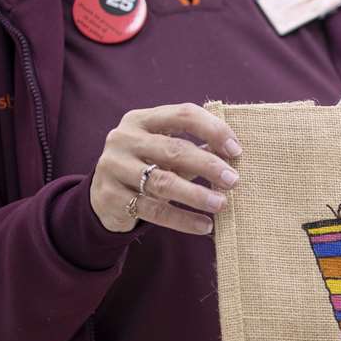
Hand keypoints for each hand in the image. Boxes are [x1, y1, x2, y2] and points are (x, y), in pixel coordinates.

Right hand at [90, 103, 240, 234]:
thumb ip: (194, 149)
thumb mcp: (166, 153)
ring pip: (162, 181)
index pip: (183, 115)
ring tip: (221, 204)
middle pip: (174, 149)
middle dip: (208, 165)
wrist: (104, 197)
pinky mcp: (110, 196)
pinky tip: (204, 225)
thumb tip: (234, 154)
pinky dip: (182, 219)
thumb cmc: (147, 167)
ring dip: (197, 194)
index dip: (213, 130)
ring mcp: (114, 166)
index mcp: (141, 120)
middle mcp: (124, 139)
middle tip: (233, 180)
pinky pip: (153, 210)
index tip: (236, 150)